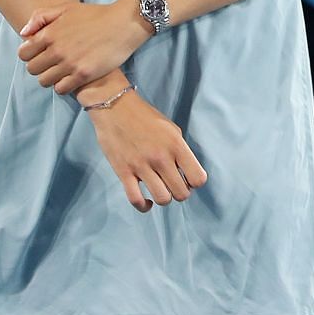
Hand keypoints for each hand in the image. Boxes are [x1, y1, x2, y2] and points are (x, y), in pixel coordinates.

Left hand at [18, 0, 151, 95]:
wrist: (124, 23)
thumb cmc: (96, 15)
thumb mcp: (66, 8)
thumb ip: (40, 17)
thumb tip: (24, 34)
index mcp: (50, 33)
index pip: (24, 53)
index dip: (30, 54)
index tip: (41, 53)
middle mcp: (56, 50)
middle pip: (32, 69)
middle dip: (39, 67)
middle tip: (52, 63)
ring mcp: (70, 64)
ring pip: (44, 81)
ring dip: (50, 77)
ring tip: (61, 71)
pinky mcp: (83, 75)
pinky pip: (61, 89)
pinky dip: (63, 86)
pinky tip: (71, 78)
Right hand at [83, 79, 208, 212]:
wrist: (115, 108)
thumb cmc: (145, 118)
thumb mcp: (171, 129)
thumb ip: (180, 150)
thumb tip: (186, 172)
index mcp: (176, 145)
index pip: (198, 178)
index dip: (195, 182)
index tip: (188, 179)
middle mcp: (161, 157)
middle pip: (181, 193)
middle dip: (180, 193)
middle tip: (173, 185)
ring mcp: (141, 166)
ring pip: (162, 199)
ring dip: (163, 198)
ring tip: (160, 190)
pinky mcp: (123, 172)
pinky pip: (136, 200)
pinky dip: (143, 206)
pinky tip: (146, 202)